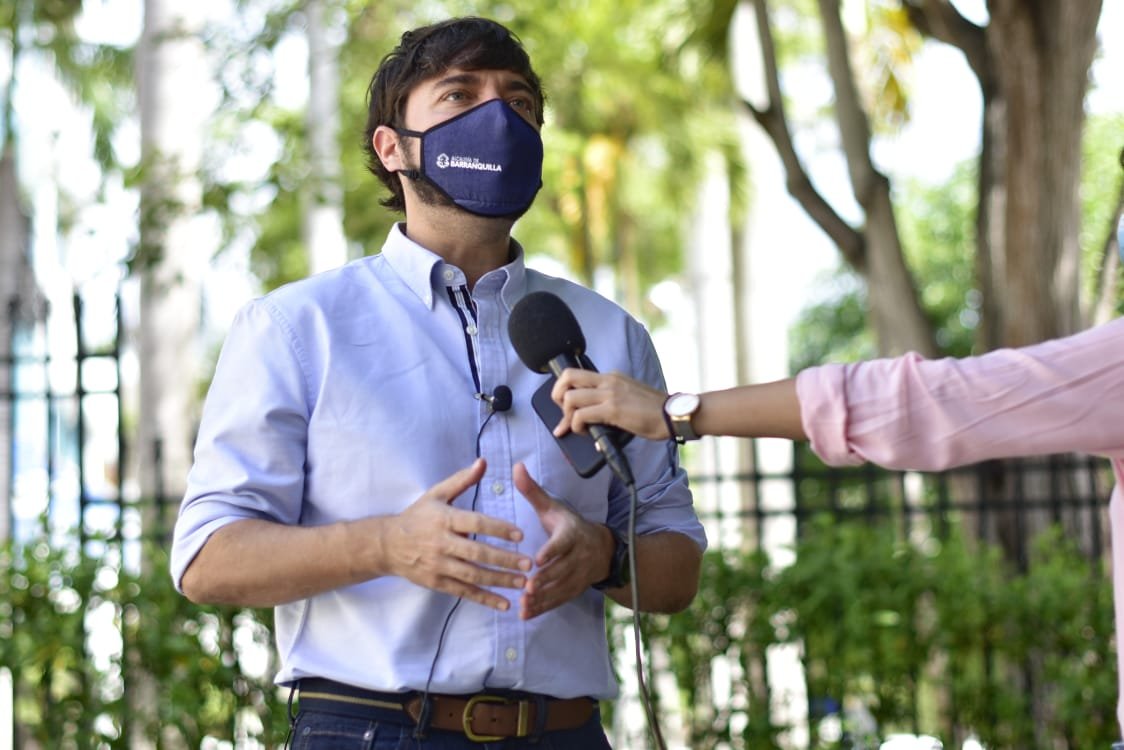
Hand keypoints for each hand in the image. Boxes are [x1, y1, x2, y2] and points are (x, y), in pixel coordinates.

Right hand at [377, 458, 531, 611]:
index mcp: (445, 519)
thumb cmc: (417, 516)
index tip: (520, 534)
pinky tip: (504, 604)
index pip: (476, 524)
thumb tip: (483, 462)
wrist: (388, 545)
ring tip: (524, 583)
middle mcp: (442, 544)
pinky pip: (464, 592)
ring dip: (500, 581)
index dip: (498, 529)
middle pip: (477, 553)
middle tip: (529, 564)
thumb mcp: (437, 494)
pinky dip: (485, 599)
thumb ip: (462, 480)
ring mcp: (439, 566)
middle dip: (504, 560)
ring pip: (473, 576)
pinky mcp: (437, 583)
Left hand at [514, 462, 612, 619]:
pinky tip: (526, 613)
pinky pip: (559, 600)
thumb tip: (516, 467)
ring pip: (560, 588)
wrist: (602, 549)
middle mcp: (578, 556)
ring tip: (524, 602)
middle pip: (562, 569)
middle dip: (545, 579)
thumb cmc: (569, 525)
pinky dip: (543, 608)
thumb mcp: (553, 507)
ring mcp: (577, 575)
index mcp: (571, 534)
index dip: (552, 551)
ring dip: (543, 597)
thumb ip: (533, 491)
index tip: (537, 559)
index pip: (563, 543)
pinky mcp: (574, 590)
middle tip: (528, 586)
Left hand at [550, 368, 670, 439]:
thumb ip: (610, 405)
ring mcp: (609, 394)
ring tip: (577, 427)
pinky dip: (577, 425)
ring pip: (570, 397)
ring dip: (567, 415)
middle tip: (562, 413)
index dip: (565, 388)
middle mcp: (607, 380)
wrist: (673, 414)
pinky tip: (585, 432)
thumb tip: (595, 425)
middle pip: (567, 376)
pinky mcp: (612, 409)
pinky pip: (581, 415)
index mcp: (611, 377)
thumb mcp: (629, 398)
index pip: (577, 374)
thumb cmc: (655, 411)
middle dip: (556, 395)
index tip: (565, 406)